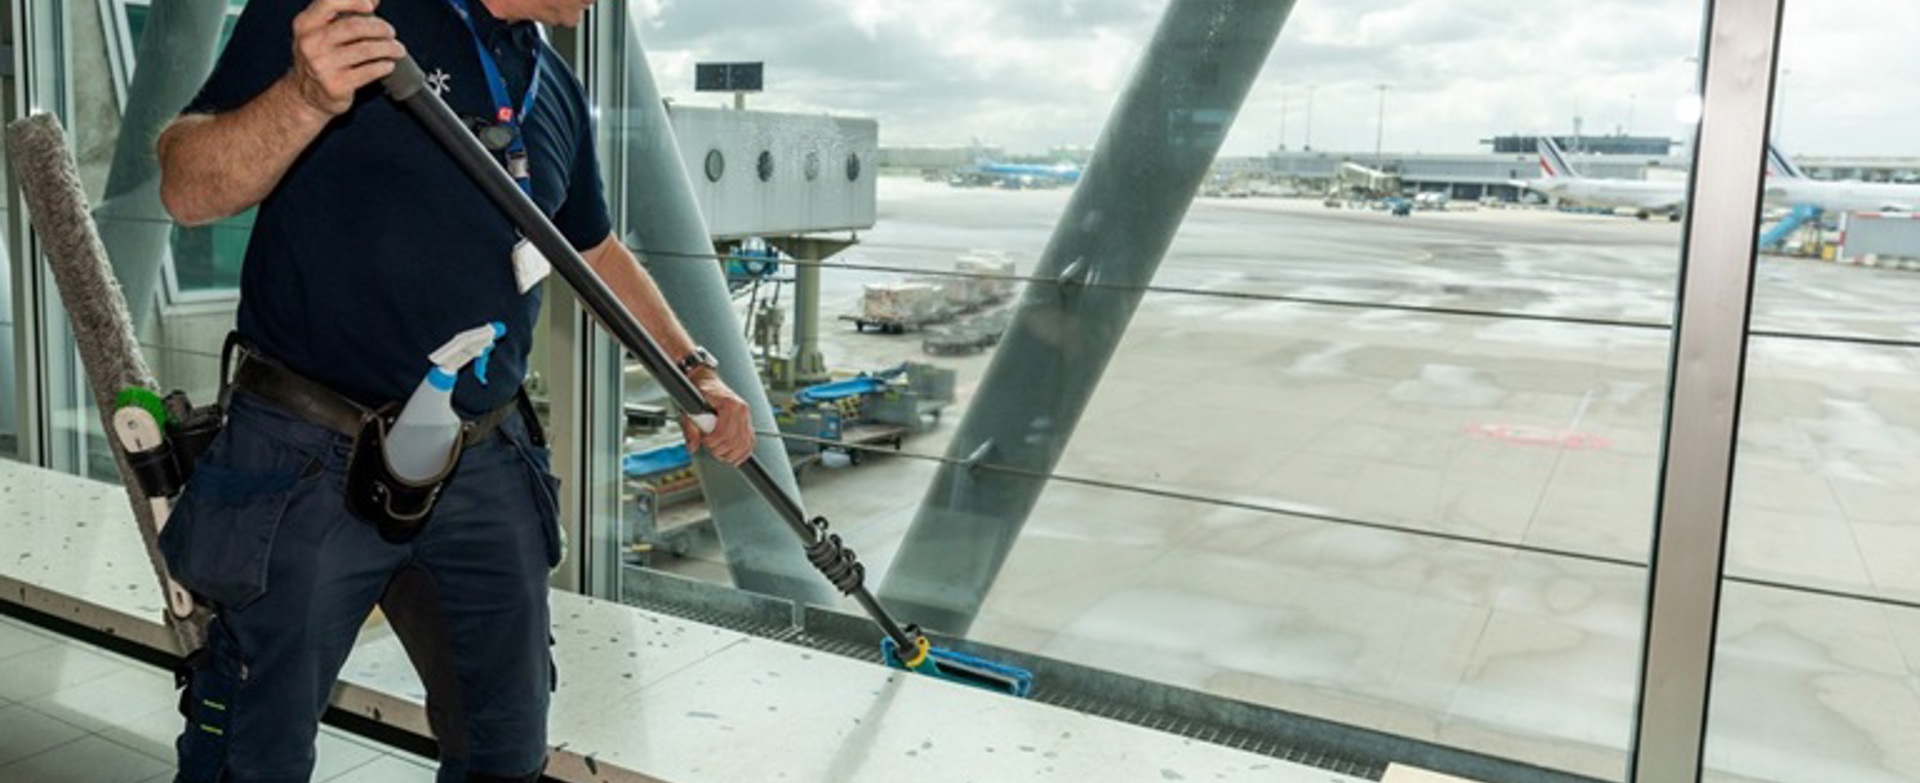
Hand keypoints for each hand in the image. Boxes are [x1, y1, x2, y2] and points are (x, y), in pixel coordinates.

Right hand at [288, 0, 405, 116]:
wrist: (306, 95)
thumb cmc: (320, 57)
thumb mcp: (322, 32)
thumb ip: (345, 12)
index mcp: (305, 24)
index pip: (329, 3)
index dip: (353, 0)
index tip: (371, 5)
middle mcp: (310, 43)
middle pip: (355, 27)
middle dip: (380, 28)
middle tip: (390, 32)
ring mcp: (322, 65)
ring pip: (366, 49)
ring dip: (388, 47)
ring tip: (397, 49)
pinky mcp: (336, 85)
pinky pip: (369, 71)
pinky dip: (384, 66)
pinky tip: (388, 64)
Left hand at [682, 370, 754, 465]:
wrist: (706, 381)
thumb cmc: (699, 392)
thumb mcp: (689, 408)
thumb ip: (690, 428)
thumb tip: (692, 446)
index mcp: (730, 404)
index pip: (724, 433)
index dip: (712, 442)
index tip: (703, 441)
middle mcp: (742, 410)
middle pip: (734, 441)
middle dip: (719, 449)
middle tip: (708, 446)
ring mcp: (746, 416)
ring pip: (744, 445)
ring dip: (730, 454)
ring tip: (718, 452)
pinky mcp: (747, 422)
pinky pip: (750, 442)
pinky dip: (743, 452)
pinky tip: (733, 457)